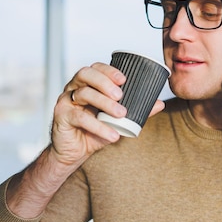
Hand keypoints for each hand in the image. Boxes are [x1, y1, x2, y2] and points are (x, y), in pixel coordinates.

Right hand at [50, 63, 164, 167]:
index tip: (124, 79)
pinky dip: (98, 126)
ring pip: (83, 94)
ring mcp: (65, 101)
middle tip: (121, 95)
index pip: (95, 68)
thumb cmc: (95, 131)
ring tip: (121, 114)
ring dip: (104, 103)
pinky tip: (112, 134)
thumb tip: (160, 103)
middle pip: (86, 74)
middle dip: (105, 82)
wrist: (75, 153)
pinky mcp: (61, 116)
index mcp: (87, 84)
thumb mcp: (117, 121)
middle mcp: (74, 88)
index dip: (109, 70)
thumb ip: (136, 111)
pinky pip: (79, 117)